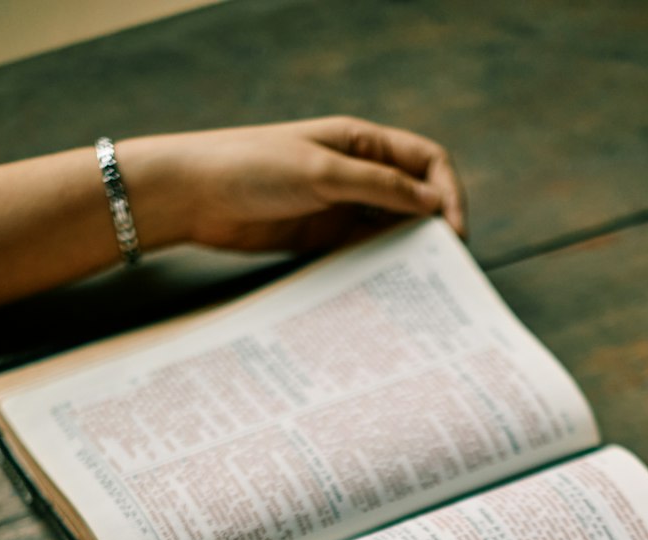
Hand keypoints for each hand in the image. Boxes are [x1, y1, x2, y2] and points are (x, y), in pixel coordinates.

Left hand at [129, 117, 465, 255]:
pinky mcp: (322, 239)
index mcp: (362, 143)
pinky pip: (363, 253)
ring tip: (422, 285)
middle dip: (436, 229)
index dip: (449, 193)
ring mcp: (340, 207)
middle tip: (446, 268)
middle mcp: (357, 173)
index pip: (427, 161)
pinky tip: (387, 289)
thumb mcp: (321, 173)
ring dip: (410, 253)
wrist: (193, 194)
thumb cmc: (251, 167)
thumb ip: (378, 187)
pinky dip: (381, 269)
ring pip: (392, 230)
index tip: (454, 232)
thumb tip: (434, 204)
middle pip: (415, 198)